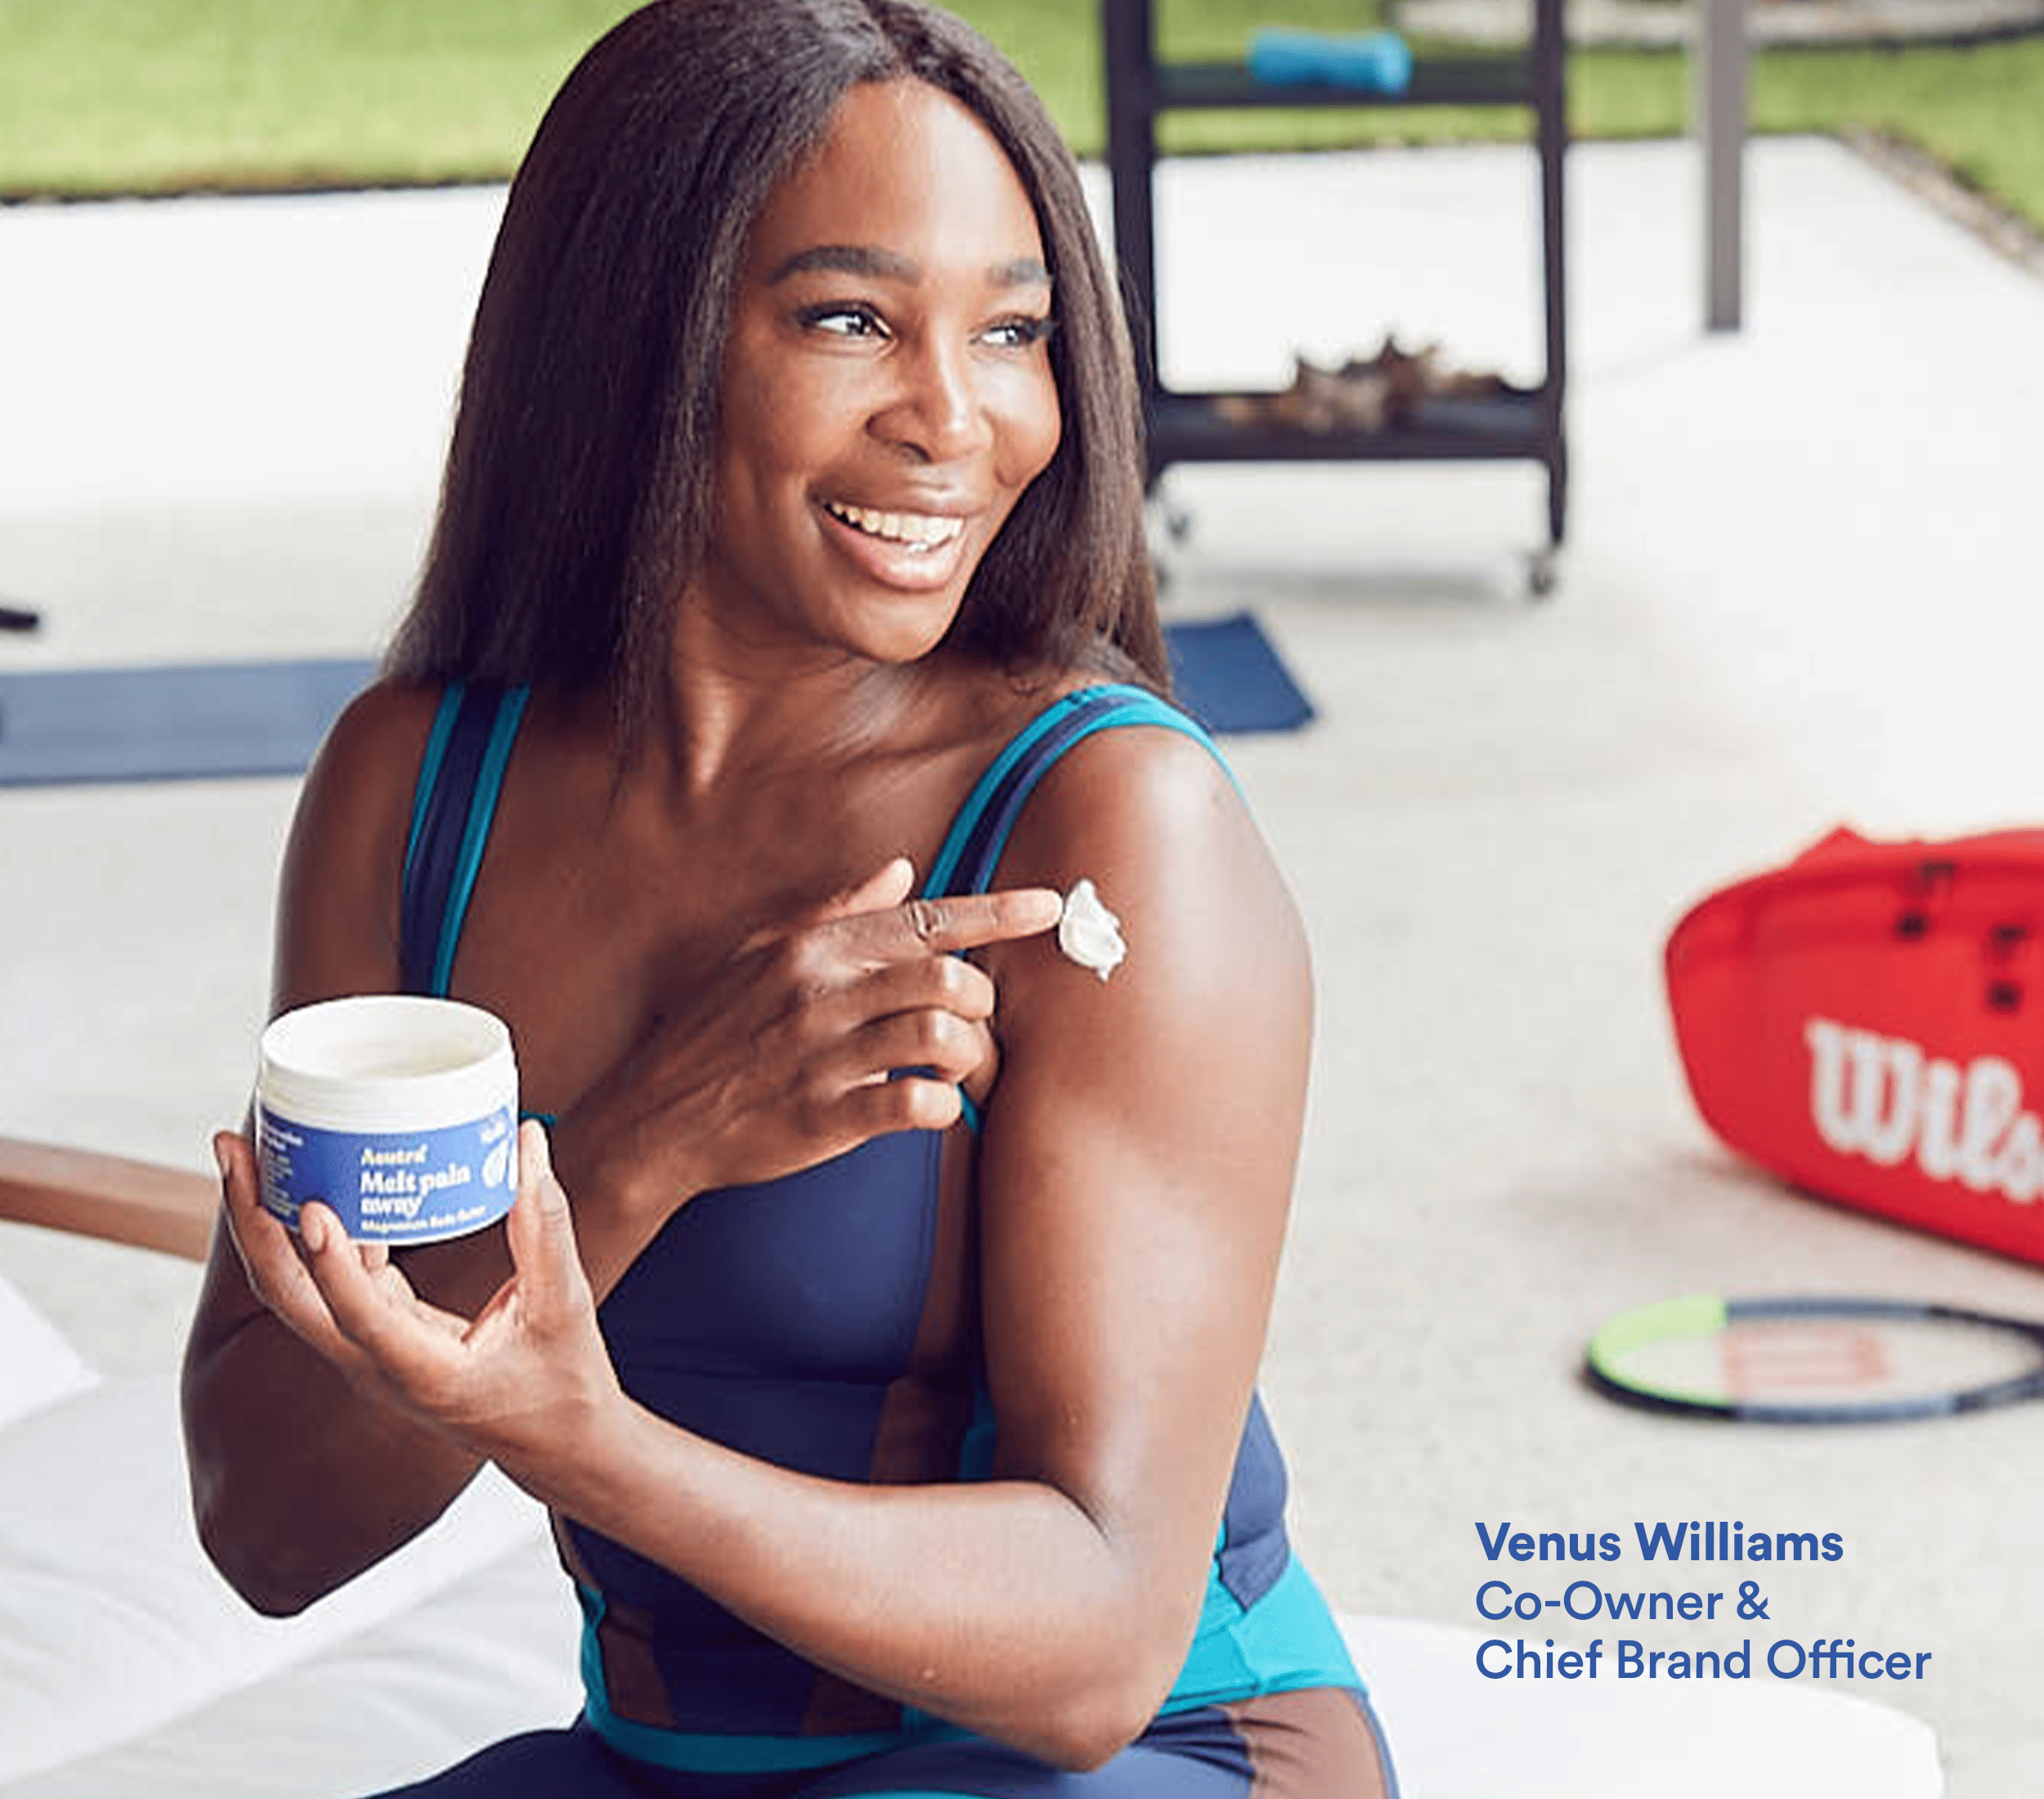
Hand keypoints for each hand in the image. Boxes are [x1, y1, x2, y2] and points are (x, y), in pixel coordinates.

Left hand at [216, 1120, 618, 1474]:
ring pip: (296, 1287)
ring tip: (251, 1150)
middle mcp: (376, 1366)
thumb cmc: (563, 1383)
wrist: (554, 1443)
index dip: (331, 1263)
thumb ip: (544, 1224)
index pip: (359, 1317)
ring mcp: (367, 1351)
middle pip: (290, 1296)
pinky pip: (329, 1278)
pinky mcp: (376, 1332)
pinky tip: (319, 1176)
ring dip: (266, 1221)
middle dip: (253, 1220)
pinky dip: (317, 1228)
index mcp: (423, 1373)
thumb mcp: (565, 1304)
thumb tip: (527, 1141)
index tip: (314, 1205)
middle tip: (234, 1147)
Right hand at [554, 856, 1060, 1223]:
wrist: (652, 1119)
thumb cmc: (711, 1034)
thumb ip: (835, 912)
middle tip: (968, 1024)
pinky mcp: (823, 1117)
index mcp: (812, 948)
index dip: (996, 913)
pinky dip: (942, 1106)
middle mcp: (820, 993)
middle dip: (979, 1002)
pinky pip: (914, 1104)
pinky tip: (930, 1106)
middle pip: (948, 977)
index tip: (1050, 906)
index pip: (923, 918)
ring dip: (966, 1056)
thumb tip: (900, 871)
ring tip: (949, 1067)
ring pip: (941, 1034)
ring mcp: (822, 1056)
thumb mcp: (758, 954)